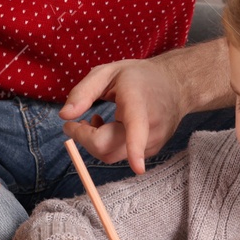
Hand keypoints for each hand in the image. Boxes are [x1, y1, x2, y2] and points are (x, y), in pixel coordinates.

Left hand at [60, 57, 186, 174]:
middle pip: (109, 149)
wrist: (176, 85)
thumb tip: (64, 116)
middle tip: (77, 121)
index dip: (136, 150)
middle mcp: (150, 126)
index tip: (138, 167)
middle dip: (84, 139)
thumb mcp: (107, 72)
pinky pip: (120, 156)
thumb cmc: (138, 77)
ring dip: (95, 142)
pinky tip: (112, 126)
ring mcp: (153, 142)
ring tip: (97, 119)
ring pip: (111, 156)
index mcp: (138, 102)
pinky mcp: (151, 151)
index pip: (137, 129)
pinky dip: (108, 145)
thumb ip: (82, 92)